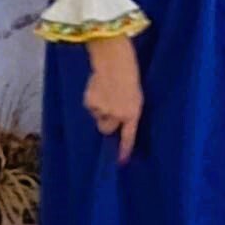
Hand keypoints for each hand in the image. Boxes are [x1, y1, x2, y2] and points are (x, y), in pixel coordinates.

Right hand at [83, 35, 142, 162]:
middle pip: (107, 129)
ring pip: (97, 117)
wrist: (115, 63)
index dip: (124, 149)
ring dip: (100, 109)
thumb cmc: (129, 79)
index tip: (121, 161)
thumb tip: (116, 124)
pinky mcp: (90, 102)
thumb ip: (128, 112)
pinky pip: (90, 106)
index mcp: (133, 114)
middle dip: (106, 123)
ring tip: (106, 93)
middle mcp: (118, 115)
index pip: (129, 136)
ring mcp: (103, 109)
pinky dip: (93, 100)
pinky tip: (98, 88)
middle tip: (109, 110)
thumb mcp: (135, 98)